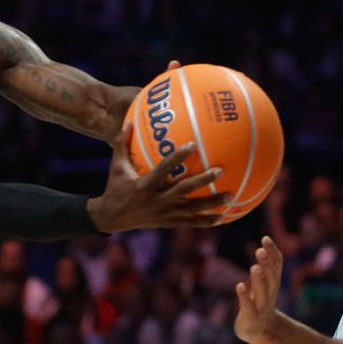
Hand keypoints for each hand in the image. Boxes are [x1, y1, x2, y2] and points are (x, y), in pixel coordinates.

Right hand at [88, 120, 227, 232]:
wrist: (112, 218)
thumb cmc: (116, 188)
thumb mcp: (116, 167)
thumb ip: (122, 144)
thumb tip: (128, 120)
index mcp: (145, 186)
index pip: (164, 169)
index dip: (178, 157)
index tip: (193, 145)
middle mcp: (157, 201)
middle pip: (184, 190)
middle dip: (203, 180)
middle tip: (220, 170)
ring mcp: (165, 213)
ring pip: (192, 209)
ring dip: (212, 203)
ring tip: (230, 195)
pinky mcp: (169, 223)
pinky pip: (190, 223)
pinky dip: (206, 221)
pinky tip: (222, 218)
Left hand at [234, 234, 284, 343]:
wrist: (260, 330)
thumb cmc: (260, 301)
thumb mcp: (266, 283)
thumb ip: (267, 265)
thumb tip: (266, 241)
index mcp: (274, 282)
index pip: (277, 265)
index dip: (272, 252)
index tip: (265, 238)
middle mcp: (270, 293)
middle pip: (271, 277)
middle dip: (266, 264)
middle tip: (260, 251)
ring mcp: (261, 305)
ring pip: (262, 292)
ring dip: (259, 280)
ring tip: (254, 267)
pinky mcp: (250, 316)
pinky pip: (248, 306)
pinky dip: (245, 296)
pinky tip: (240, 286)